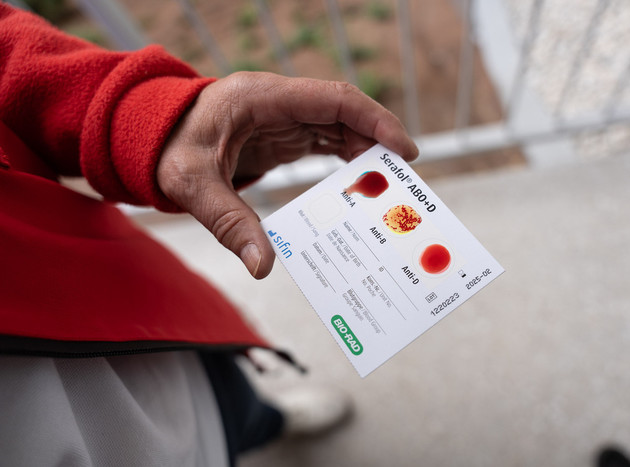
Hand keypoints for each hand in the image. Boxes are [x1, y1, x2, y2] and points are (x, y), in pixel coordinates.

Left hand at [157, 72, 418, 278]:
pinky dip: (345, 161)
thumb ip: (228, 222)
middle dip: (378, 142)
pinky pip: (323, 142)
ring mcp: (281, 117)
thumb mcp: (192, 184)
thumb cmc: (165, 148)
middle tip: (405, 180)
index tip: (404, 149)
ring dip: (365, 153)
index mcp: (262, 98)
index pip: (334, 99)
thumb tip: (263, 266)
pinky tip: (359, 185)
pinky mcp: (280, 135)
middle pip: (344, 114)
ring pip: (338, 128)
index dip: (375, 121)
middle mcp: (278, 102)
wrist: (145, 138)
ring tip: (388, 188)